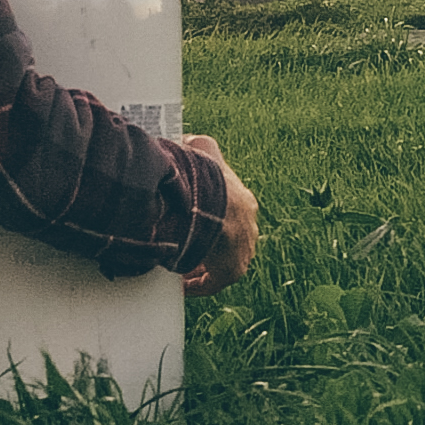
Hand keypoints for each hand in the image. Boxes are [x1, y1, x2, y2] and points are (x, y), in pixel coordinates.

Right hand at [179, 133, 257, 297]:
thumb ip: (200, 145)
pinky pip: (212, 282)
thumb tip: (188, 139)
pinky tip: (182, 284)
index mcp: (242, 203)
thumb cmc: (208, 179)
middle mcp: (247, 229)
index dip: (210, 219)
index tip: (193, 223)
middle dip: (205, 244)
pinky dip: (196, 284)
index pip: (228, 214)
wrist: (214, 205)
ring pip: (218, 262)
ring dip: (199, 264)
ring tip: (177, 264)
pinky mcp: (231, 271)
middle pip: (225, 240)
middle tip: (183, 244)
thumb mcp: (205, 152)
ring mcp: (242, 252)